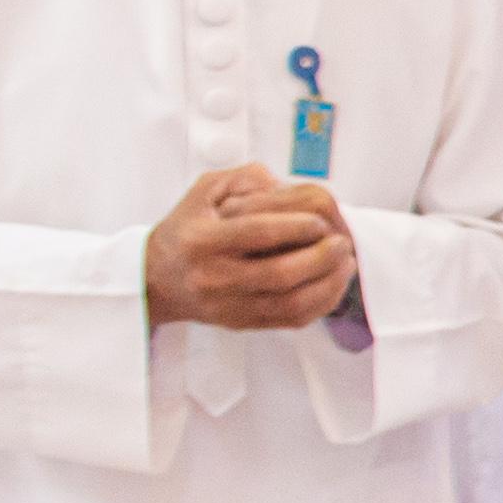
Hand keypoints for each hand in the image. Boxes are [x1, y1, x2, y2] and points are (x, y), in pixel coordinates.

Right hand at [144, 164, 357, 332]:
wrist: (157, 279)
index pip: (258, 233)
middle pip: (280, 273)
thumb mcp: (205, 191)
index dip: (297, 225)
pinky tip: (334, 284)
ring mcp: (228, 305)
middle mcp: (213, 276)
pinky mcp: (242, 323)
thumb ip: (245, 179)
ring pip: (290, 303)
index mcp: (202, 240)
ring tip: (345, 262)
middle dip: (321, 257)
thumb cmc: (187, 230)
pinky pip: (290, 320)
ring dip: (328, 283)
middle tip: (342, 242)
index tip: (321, 220)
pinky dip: (321, 304)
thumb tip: (285, 186)